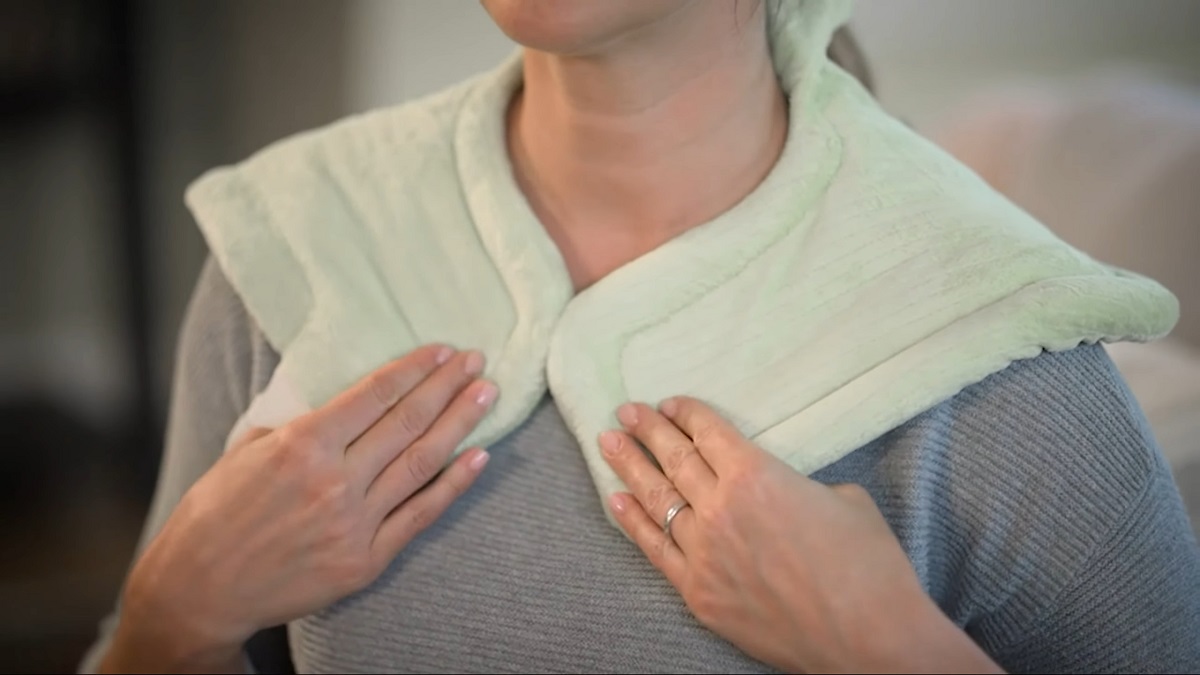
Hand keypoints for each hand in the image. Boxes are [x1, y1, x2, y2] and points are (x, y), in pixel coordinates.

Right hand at [106, 345, 497, 671]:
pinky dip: (454, 485)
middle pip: (407, 422)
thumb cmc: (216, 514)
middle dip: (447, 386)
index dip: (414, 369)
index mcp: (302, 445)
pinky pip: (421, 515)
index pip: (374, 395)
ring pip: (422, 462)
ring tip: (486, 395)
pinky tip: (479, 457)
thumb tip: (341, 404)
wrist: (202, 589)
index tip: (442, 351)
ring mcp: (354, 522)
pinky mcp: (366, 559)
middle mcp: (334, 480)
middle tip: (476, 360)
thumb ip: (297, 425)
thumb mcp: (246, 451)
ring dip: (459, 424)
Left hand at [599, 397, 1002, 673]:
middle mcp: (720, 508)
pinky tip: (616, 500)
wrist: (869, 639)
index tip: (668, 403)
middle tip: (626, 411)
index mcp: (756, 475)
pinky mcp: (698, 594)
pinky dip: (633, 521)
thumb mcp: (844, 499)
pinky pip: (655, 549)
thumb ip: (800, 486)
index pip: (708, 433)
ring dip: (629, 467)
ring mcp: (703, 554)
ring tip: (608, 442)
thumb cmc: (870, 566)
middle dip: (647, 430)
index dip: (686, 414)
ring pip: (656, 500)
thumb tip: (786, 493)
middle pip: (674, 459)